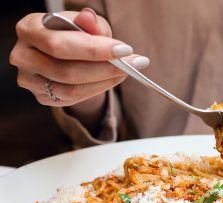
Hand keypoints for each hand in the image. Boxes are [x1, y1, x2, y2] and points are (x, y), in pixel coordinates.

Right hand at [9, 8, 149, 106]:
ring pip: (72, 89)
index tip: (125, 50)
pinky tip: (111, 80)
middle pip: (67, 71)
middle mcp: (23, 55)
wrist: (64, 52)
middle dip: (105, 68)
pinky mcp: (42, 97)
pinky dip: (97, 90)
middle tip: (133, 64)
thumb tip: (89, 18)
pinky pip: (73, 99)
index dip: (94, 50)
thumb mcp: (85, 24)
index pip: (60, 44)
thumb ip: (90, 23)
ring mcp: (30, 80)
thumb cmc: (73, 33)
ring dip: (104, 82)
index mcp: (29, 28)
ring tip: (125, 72)